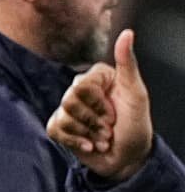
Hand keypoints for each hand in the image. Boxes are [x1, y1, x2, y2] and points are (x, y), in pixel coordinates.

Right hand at [46, 29, 152, 180]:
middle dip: (92, 121)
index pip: (82, 85)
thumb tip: (128, 33)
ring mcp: (68, 109)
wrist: (126, 158)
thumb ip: (128, 64)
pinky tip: (89, 145)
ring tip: (101, 138)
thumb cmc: (135, 126)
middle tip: (108, 127)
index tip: (115, 113)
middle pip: (69, 100)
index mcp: (98, 78)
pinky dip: (75, 142)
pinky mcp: (60, 127)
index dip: (98, 104)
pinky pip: (55, 129)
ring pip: (62, 117)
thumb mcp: (136, 95)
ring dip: (87, 133)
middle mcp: (81, 90)